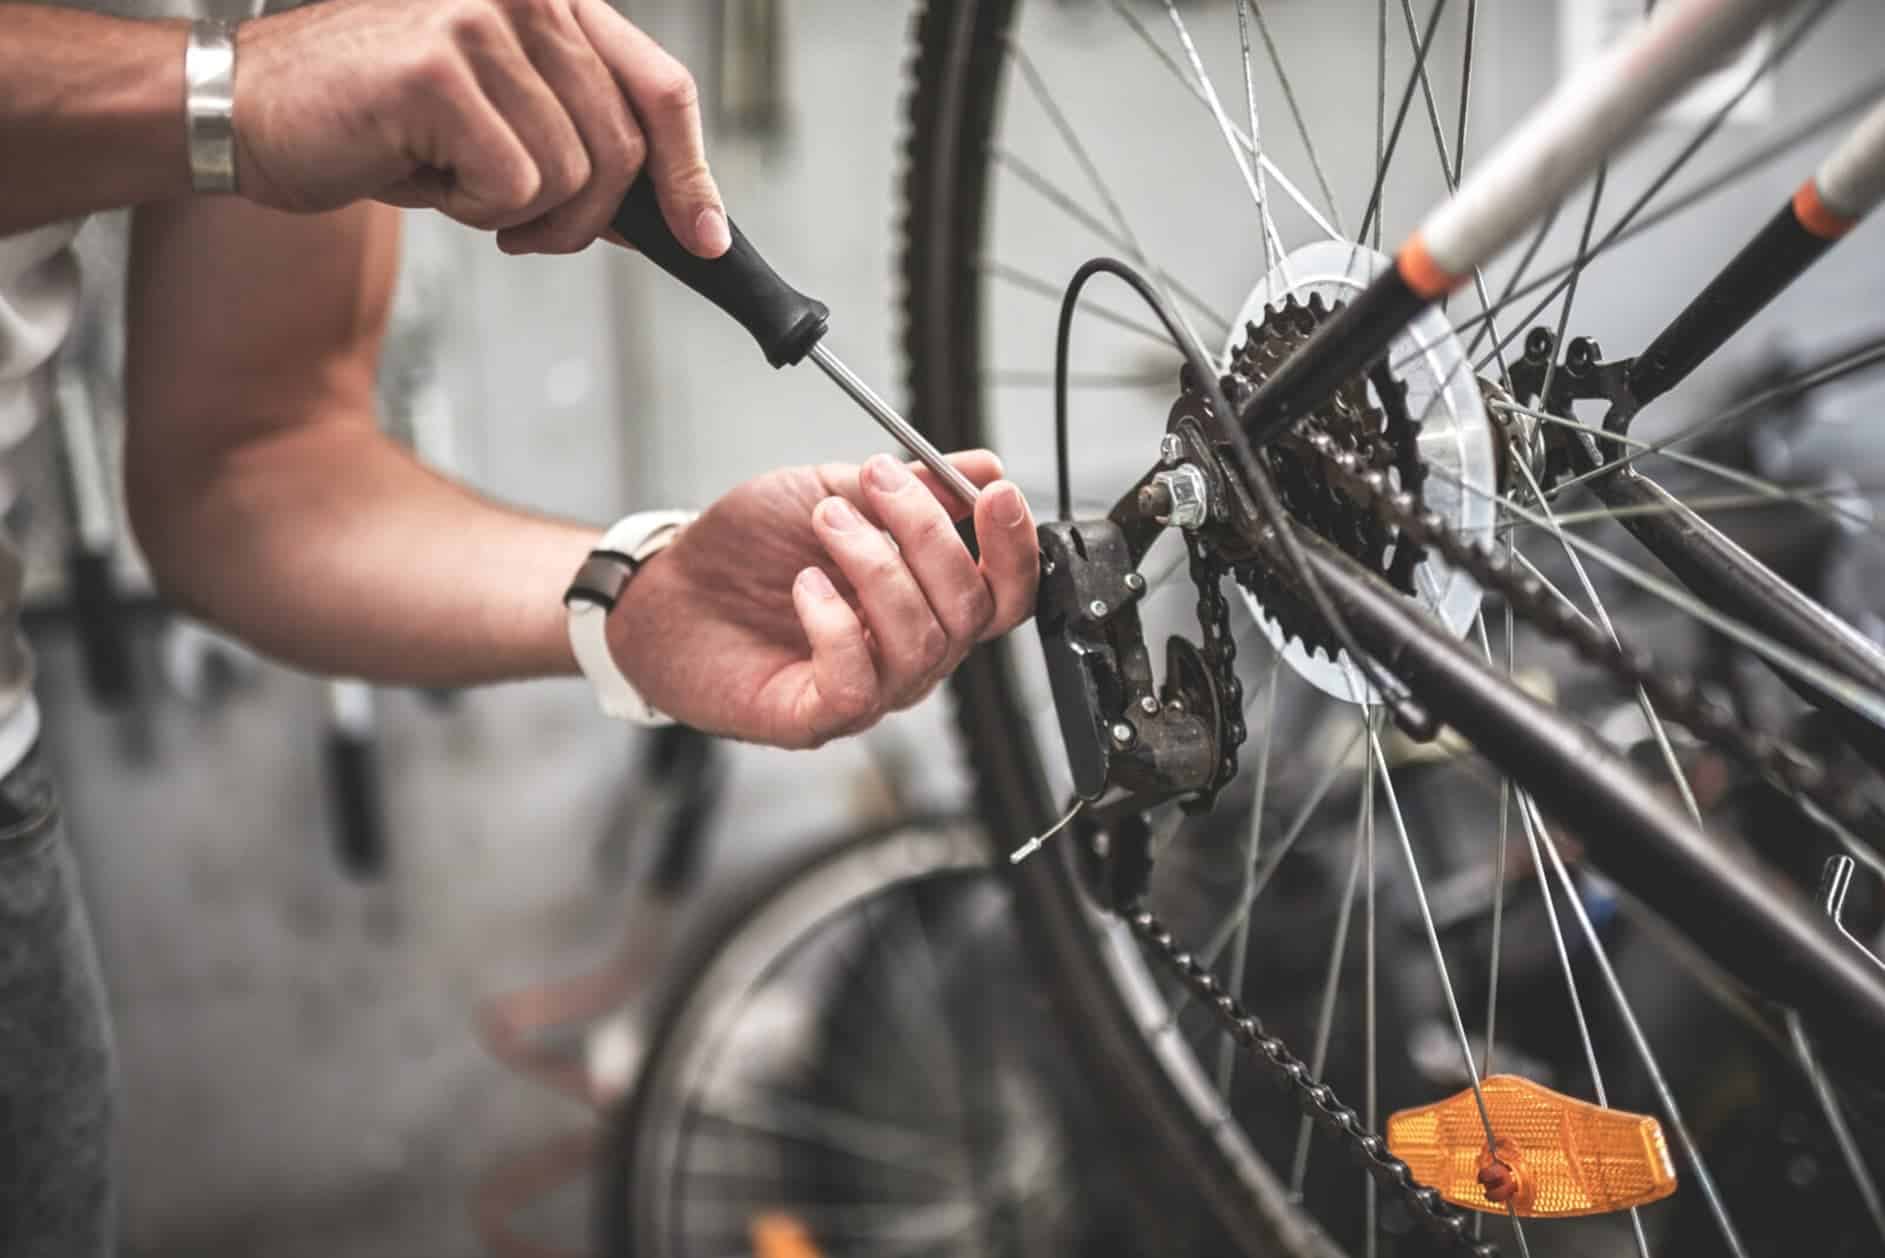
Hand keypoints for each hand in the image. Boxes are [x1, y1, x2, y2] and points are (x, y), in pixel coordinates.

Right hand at [232, 0, 723, 256]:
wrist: (250, 111)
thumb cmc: (378, 121)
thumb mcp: (504, 124)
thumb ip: (586, 146)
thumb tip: (678, 211)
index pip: (661, 86)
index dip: (691, 173)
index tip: (705, 238)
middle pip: (622, 150)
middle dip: (583, 219)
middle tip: (522, 229)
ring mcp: (481, 22)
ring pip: (571, 176)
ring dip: (517, 212)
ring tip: (452, 179)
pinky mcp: (440, 71)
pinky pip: (514, 188)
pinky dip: (472, 211)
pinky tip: (422, 173)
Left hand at [607, 452, 1038, 747]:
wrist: (665, 588)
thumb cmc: (745, 550)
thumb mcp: (830, 493)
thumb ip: (906, 485)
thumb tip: (981, 468)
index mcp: (925, 600)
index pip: (1004, 592)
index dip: (1014, 546)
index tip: (993, 492)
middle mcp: (908, 651)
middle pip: (969, 610)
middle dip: (929, 533)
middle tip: (875, 482)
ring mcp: (869, 688)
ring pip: (920, 641)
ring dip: (877, 565)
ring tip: (826, 521)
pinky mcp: (818, 717)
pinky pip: (859, 684)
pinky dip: (836, 624)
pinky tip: (804, 587)